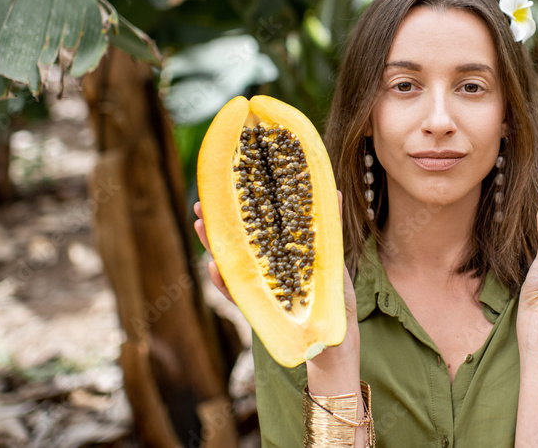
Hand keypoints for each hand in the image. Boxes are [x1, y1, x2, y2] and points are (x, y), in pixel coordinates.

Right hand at [196, 194, 360, 378]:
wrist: (336, 347)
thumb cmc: (336, 303)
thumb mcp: (334, 262)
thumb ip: (330, 229)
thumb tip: (334, 192)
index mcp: (284, 258)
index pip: (259, 230)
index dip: (242, 211)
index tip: (227, 190)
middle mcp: (269, 273)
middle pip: (239, 245)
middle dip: (220, 226)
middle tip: (200, 206)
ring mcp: (263, 292)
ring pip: (233, 267)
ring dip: (216, 249)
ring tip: (201, 228)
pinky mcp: (261, 313)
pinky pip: (239, 297)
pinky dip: (226, 284)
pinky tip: (215, 268)